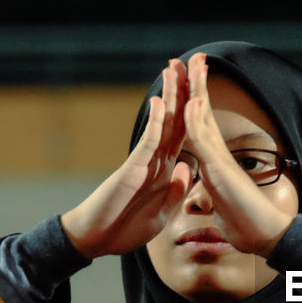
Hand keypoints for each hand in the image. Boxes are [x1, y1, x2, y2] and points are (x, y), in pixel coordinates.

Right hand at [61, 60, 190, 257]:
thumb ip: (175, 190)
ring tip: (174, 68)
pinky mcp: (132, 169)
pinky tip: (162, 103)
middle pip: (175, 120)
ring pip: (162, 124)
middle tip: (191, 62)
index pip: (184, 134)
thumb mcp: (162, 212)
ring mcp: (143, 162)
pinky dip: (156, 123)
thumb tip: (187, 167)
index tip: (204, 88)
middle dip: (183, 91)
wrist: (96, 240)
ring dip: (170, 96)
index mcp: (166, 170)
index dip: (195, 112)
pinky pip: (148, 143)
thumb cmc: (125, 227)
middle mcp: (156, 160)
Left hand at [181, 53, 294, 256]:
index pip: (199, 125)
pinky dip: (198, 120)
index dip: (193, 101)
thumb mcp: (223, 202)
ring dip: (197, 90)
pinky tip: (193, 100)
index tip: (188, 79)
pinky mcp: (220, 171)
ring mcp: (219, 160)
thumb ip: (217, 190)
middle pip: (202, 112)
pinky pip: (205, 142)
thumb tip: (214, 190)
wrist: (265, 235)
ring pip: (204, 118)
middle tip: (192, 57)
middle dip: (196, 83)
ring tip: (192, 64)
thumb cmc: (247, 222)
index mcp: (214, 161)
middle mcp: (217, 155)